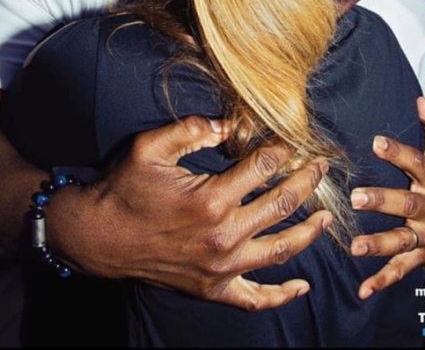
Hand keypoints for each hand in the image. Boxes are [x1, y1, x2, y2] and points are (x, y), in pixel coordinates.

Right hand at [48, 116, 332, 311]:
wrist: (98, 238)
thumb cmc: (123, 189)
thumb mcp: (149, 147)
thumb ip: (190, 129)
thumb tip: (228, 125)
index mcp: (211, 198)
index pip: (264, 167)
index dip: (282, 150)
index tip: (292, 141)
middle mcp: (224, 235)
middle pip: (282, 204)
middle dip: (308, 181)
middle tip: (322, 167)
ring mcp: (221, 267)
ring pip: (280, 249)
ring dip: (309, 231)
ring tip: (326, 215)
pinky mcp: (213, 288)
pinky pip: (255, 299)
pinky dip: (282, 295)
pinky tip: (302, 286)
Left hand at [350, 97, 424, 298]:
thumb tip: (421, 99)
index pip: (415, 162)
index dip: (397, 152)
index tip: (375, 141)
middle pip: (406, 203)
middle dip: (382, 200)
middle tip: (356, 197)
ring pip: (401, 240)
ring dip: (378, 244)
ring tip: (354, 246)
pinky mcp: (418, 255)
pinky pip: (400, 269)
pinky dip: (382, 280)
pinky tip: (363, 289)